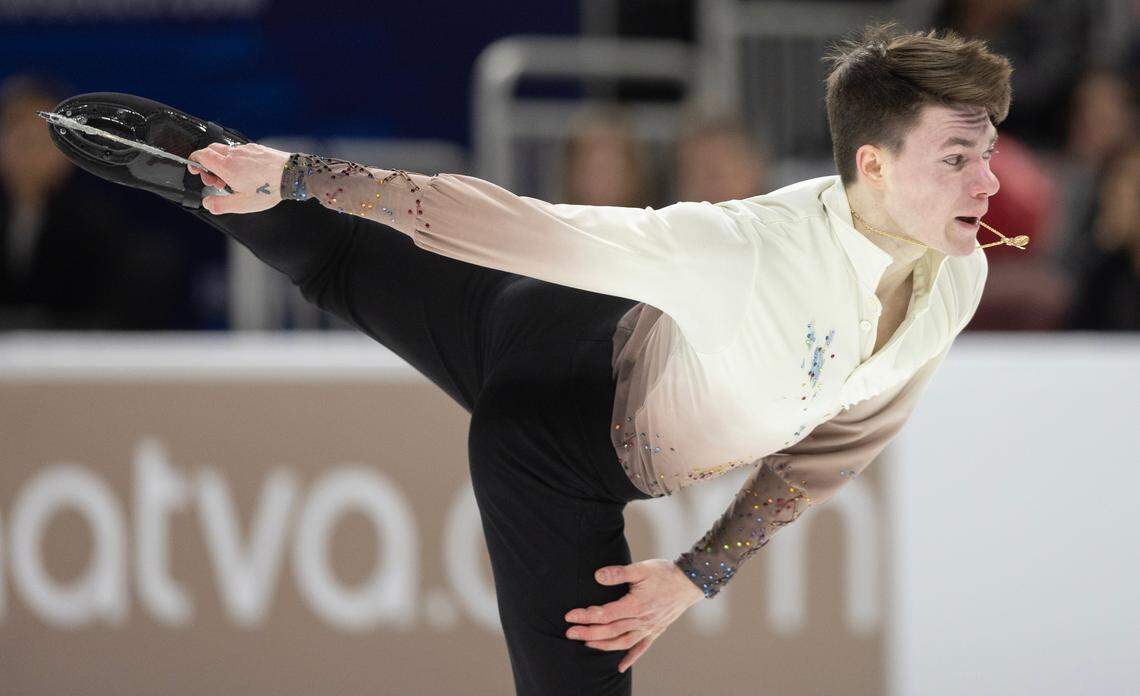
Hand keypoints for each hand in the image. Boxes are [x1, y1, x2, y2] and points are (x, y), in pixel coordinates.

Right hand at [186, 142, 290, 214]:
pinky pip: (240, 151)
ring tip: (231, 179)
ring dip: (222, 162)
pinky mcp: (256, 148)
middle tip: (215, 180)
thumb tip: (208, 203)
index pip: (201, 155)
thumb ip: (221, 204)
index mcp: (226, 166)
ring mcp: (246, 149)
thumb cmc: (269, 188)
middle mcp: (234, 154)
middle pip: (211, 150)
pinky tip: (246, 172)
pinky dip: (236, 159)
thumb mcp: (242, 204)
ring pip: (226, 150)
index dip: (194, 161)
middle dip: (207, 164)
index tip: (195, 170)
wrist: (290, 175)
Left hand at [564, 558, 704, 672]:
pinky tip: (621, 668)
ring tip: (587, 644)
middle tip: (569, 633)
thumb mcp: (641, 568)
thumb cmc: (665, 573)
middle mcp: (641, 621)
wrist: (690, 582)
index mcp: (635, 606)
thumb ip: (618, 573)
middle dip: (587, 633)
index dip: (586, 616)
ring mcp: (649, 628)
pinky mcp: (656, 630)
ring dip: (603, 645)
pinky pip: (642, 648)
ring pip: (622, 642)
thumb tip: (597, 576)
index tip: (570, 616)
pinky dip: (631, 658)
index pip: (605, 614)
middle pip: (610, 631)